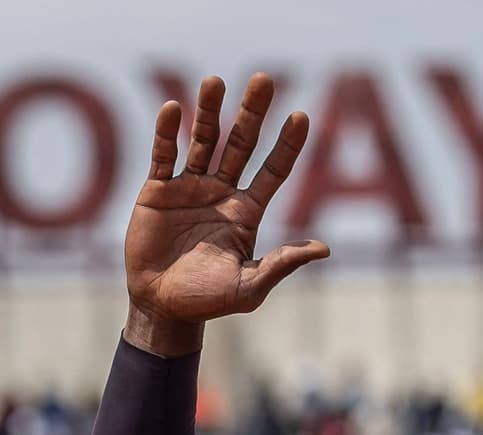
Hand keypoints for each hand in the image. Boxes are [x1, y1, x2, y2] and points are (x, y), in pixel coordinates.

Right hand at [124, 73, 329, 355]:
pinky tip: (173, 109)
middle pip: (241, 144)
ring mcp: (190, 187)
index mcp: (247, 212)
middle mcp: (222, 193)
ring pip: (203, 141)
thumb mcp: (250, 287)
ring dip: (209, 111)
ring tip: (215, 81)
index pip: (273, 170)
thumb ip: (281, 264)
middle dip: (253, 113)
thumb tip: (324, 248)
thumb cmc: (208, 301)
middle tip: (264, 79)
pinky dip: (167, 133)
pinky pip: (164, 155)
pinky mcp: (158, 191)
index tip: (302, 116)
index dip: (287, 144)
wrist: (163, 306)